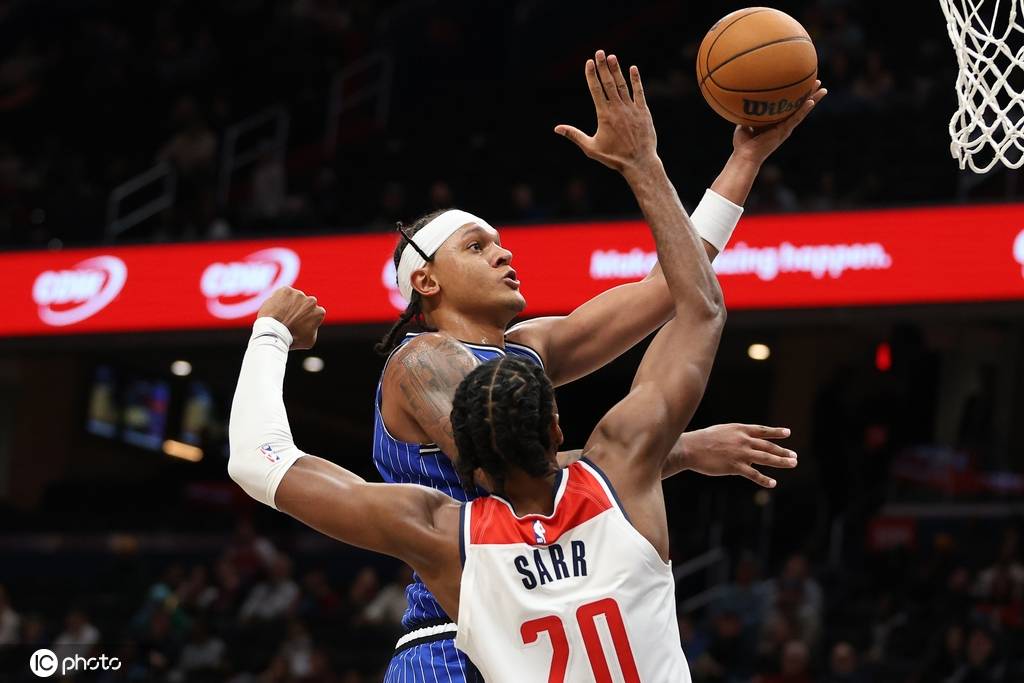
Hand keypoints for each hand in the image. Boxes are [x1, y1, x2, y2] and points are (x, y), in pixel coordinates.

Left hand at [257, 287, 325, 349]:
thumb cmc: (292, 339)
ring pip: (294, 298)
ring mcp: (299, 294)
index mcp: (319, 312)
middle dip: (299, 309)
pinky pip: (283, 294)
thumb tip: (312, 325)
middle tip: (289, 319)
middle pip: (305, 303)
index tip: (298, 324)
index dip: (306, 319)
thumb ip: (314, 329)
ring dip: (289, 304)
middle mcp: (311, 301)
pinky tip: (275, 310)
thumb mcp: (309, 340)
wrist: (274, 332)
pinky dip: (279, 299)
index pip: (314, 313)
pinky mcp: (286, 290)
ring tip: (280, 315)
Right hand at [555, 50, 657, 174]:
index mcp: (604, 115)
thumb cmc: (613, 158)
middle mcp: (617, 109)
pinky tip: (633, 69)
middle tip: (599, 52)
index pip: (596, 90)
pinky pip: (639, 92)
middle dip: (603, 67)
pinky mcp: (643, 112)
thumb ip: (574, 135)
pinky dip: (635, 80)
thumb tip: (556, 128)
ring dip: (616, 70)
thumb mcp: (590, 148)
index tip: (589, 62)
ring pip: (622, 85)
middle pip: (608, 83)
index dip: (591, 75)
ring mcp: (631, 109)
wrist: (639, 163)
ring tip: (612, 57)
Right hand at [678, 424, 795, 487]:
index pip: (762, 431)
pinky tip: (772, 483)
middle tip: (794, 456)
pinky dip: (764, 479)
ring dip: (781, 462)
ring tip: (792, 464)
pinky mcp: (735, 466)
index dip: (776, 432)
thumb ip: (736, 438)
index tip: (787, 433)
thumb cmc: (702, 440)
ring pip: (766, 458)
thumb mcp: (722, 432)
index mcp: (739, 430)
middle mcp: (743, 440)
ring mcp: (740, 453)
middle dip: (782, 452)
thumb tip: (747, 449)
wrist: (690, 448)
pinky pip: (754, 474)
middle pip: (768, 446)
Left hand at [731, 81, 827, 165]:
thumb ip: (748, 113)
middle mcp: (783, 124)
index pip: (788, 106)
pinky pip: (796, 118)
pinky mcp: (784, 131)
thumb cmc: (742, 143)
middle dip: (809, 94)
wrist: (745, 155)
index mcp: (775, 122)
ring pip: (802, 111)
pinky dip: (804, 109)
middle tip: (817, 82)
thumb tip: (745, 100)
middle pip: (799, 106)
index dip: (795, 96)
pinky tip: (811, 101)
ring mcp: (785, 128)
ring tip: (823, 90)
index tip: (801, 84)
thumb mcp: (745, 123)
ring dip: (813, 99)